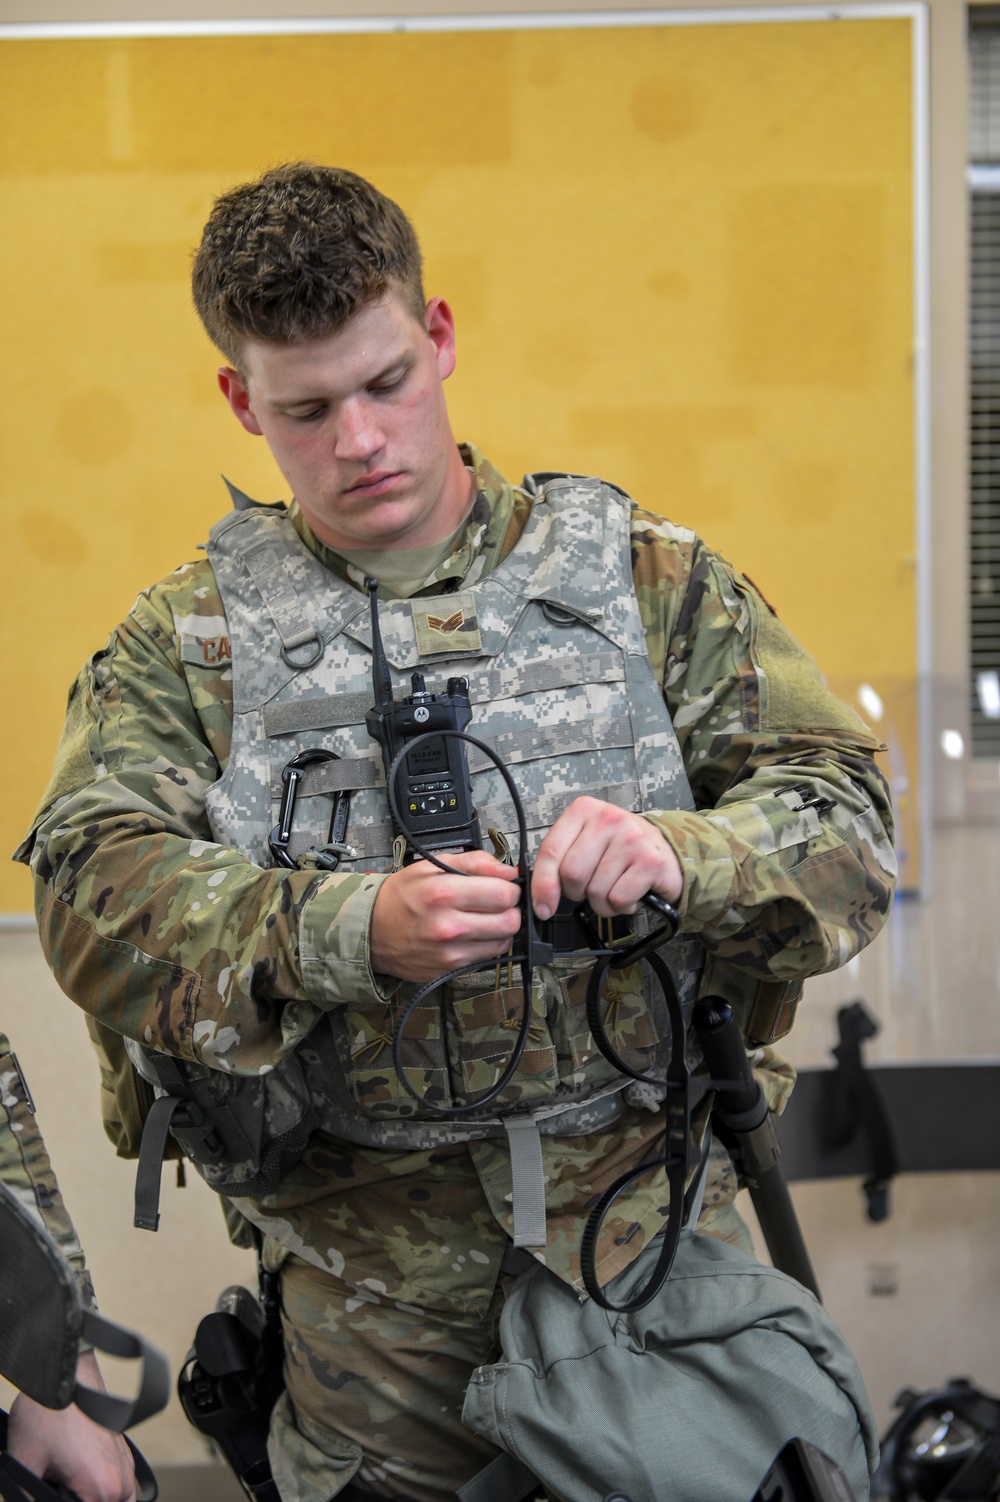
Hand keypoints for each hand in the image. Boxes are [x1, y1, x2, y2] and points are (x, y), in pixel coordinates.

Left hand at [7, 1349, 136, 1501]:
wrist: (67, 1369)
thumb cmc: (50, 1410)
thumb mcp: (24, 1463)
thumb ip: (24, 1496)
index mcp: (101, 1487)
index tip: (50, 1496)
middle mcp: (121, 1477)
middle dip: (81, 1501)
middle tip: (59, 1491)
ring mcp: (125, 1460)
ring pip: (119, 1498)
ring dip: (95, 1497)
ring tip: (67, 1485)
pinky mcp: (122, 1447)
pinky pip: (120, 1481)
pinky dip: (103, 1486)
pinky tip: (77, 1474)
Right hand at [370, 849, 521, 982]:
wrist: (372, 930)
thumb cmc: (401, 896)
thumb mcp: (432, 865)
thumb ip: (476, 862)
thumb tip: (508, 870)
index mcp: (444, 893)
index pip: (503, 894)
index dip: (510, 888)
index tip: (504, 886)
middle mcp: (449, 926)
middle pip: (510, 921)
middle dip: (511, 909)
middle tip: (499, 902)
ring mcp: (450, 952)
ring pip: (504, 941)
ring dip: (502, 928)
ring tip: (486, 917)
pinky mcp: (451, 969)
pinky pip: (488, 957)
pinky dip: (489, 944)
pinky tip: (474, 932)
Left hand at [531, 797, 682, 920]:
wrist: (667, 851)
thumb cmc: (620, 850)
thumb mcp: (586, 843)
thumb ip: (560, 862)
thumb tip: (541, 899)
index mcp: (584, 810)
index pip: (550, 850)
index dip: (543, 885)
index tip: (543, 907)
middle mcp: (608, 819)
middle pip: (572, 874)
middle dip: (578, 893)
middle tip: (592, 887)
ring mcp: (631, 838)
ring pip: (595, 891)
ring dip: (602, 903)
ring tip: (616, 888)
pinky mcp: (650, 861)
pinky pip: (618, 899)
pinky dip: (622, 906)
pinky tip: (631, 892)